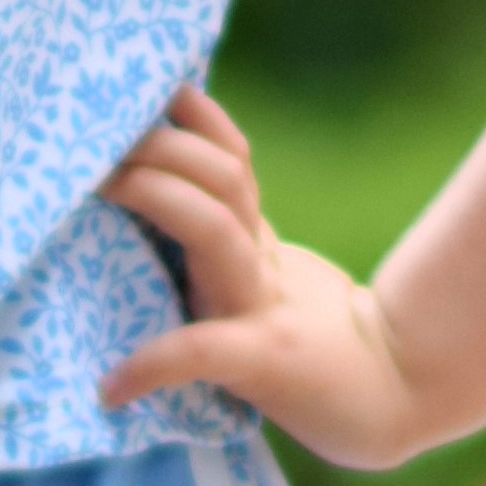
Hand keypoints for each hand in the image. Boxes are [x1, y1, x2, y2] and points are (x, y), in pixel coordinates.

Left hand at [99, 87, 426, 473]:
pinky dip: (151, 365)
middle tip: (95, 141)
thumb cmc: (308, 341)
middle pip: (221, 178)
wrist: (389, 398)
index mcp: (255, 240)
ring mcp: (260, 306)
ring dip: (154, 196)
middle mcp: (258, 262)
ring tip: (97, 186)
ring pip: (215, 227)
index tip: (150, 88)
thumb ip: (223, 234)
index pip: (231, 158)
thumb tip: (150, 190)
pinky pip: (198, 352)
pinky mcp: (259, 361)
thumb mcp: (265, 274)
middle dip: (161, 147)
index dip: (194, 117)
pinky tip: (111, 387)